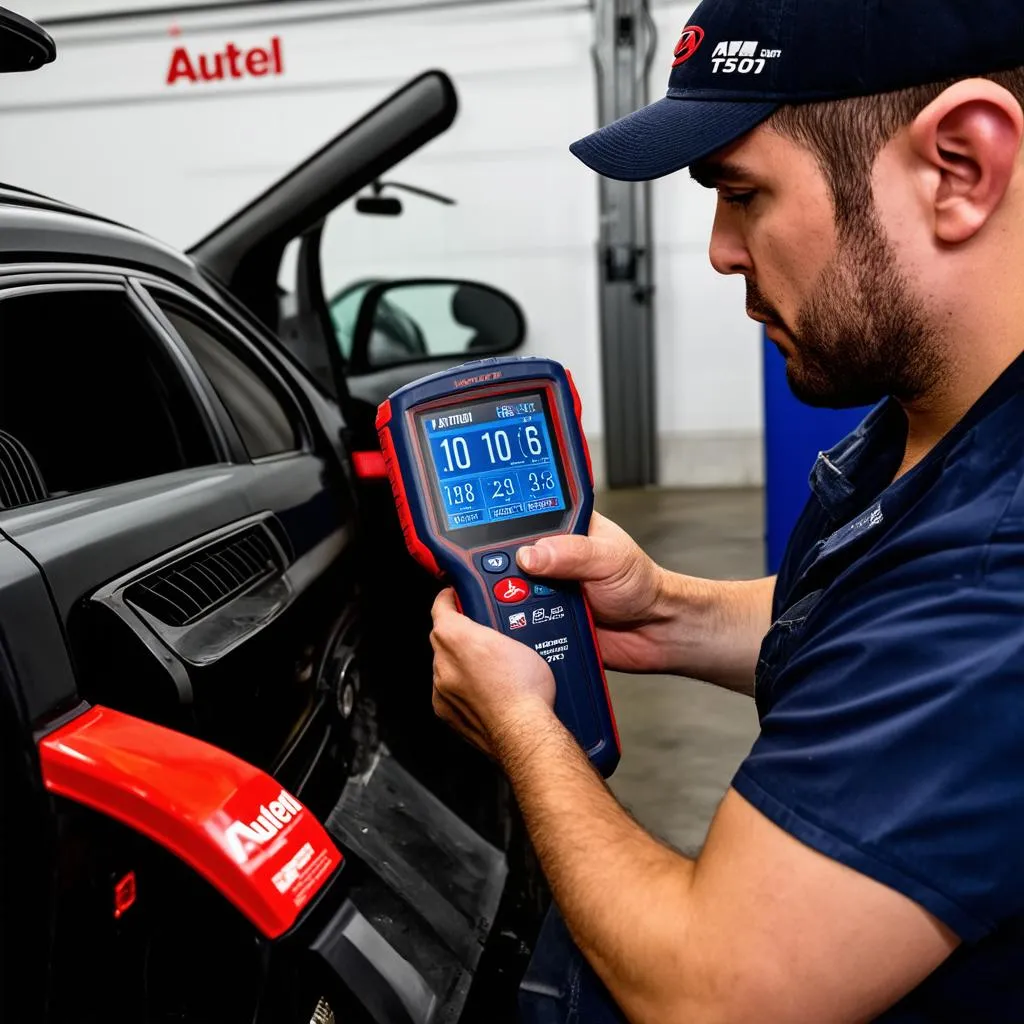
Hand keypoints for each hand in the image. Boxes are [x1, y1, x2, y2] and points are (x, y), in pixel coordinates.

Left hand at [430, 588, 556, 760]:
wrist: (524, 733)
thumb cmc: (526, 691)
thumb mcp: (522, 642)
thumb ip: (497, 629)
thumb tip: (498, 625)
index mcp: (457, 637)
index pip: (442, 606)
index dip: (449, 598)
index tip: (453, 596)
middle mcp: (443, 662)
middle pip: (443, 637)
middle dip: (459, 633)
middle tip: (482, 635)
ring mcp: (441, 688)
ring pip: (445, 665)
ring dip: (460, 663)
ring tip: (489, 670)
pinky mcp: (444, 710)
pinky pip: (447, 690)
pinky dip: (460, 687)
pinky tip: (484, 691)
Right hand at [516, 513, 668, 672]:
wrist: (652, 632)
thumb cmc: (640, 585)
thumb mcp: (610, 558)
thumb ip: (573, 552)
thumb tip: (531, 554)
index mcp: (564, 525)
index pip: (523, 514)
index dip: (506, 520)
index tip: (501, 535)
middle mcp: (548, 553)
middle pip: (505, 553)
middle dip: (508, 568)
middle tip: (524, 577)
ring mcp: (541, 585)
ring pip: (506, 588)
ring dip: (513, 598)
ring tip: (533, 601)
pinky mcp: (538, 615)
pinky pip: (516, 619)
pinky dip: (519, 622)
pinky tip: (529, 621)